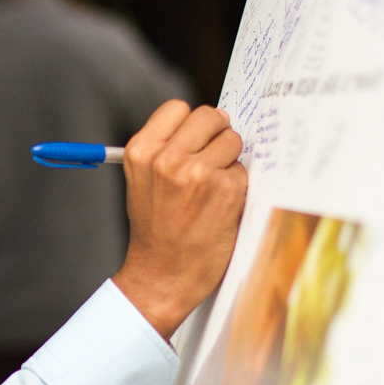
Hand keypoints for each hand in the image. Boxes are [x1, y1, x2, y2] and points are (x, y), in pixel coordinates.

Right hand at [113, 101, 246, 339]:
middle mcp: (167, 158)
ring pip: (231, 139)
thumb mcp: (141, 182)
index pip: (178, 108)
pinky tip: (220, 207)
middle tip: (210, 163)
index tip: (193, 142)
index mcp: (141, 151)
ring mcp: (198, 172)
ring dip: (228, 161)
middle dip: (215, 135)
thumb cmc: (155, 231)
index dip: (190, 126)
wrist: (162, 276)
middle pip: (210, 116)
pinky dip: (237, 186)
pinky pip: (242, 170)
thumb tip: (210, 122)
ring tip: (212, 189)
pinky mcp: (226, 189)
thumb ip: (164, 149)